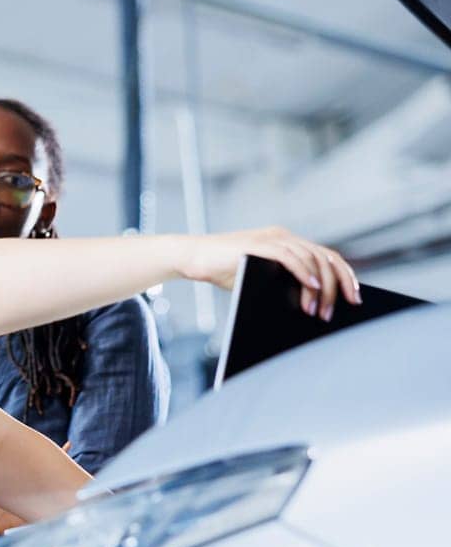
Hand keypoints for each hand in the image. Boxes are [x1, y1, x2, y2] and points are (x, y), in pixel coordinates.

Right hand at [180, 227, 361, 320]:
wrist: (193, 258)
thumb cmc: (222, 271)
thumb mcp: (259, 277)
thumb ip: (282, 283)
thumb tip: (309, 305)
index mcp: (287, 243)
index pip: (326, 257)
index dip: (344, 277)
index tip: (354, 298)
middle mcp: (285, 236)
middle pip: (326, 257)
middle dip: (340, 284)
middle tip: (344, 307)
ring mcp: (272, 239)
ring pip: (312, 259)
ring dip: (320, 287)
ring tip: (318, 310)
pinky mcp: (259, 245)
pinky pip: (290, 257)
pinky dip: (304, 272)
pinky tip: (310, 287)